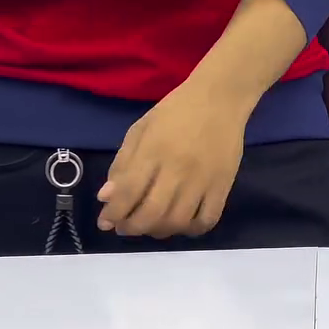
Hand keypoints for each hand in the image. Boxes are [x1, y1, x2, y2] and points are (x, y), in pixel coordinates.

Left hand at [96, 80, 246, 238]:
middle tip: (124, 226)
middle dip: (132, 227)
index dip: (113, 212)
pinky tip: (180, 222)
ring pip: (177, 222)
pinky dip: (190, 230)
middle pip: (151, 213)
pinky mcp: (223, 185)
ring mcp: (203, 179)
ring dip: (158, 231)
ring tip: (150, 225)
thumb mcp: (142, 128)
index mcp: (154, 149)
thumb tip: (106, 197)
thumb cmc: (176, 110)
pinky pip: (206, 220)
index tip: (105, 221)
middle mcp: (178, 167)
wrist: (220, 97)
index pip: (128, 191)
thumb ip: (123, 162)